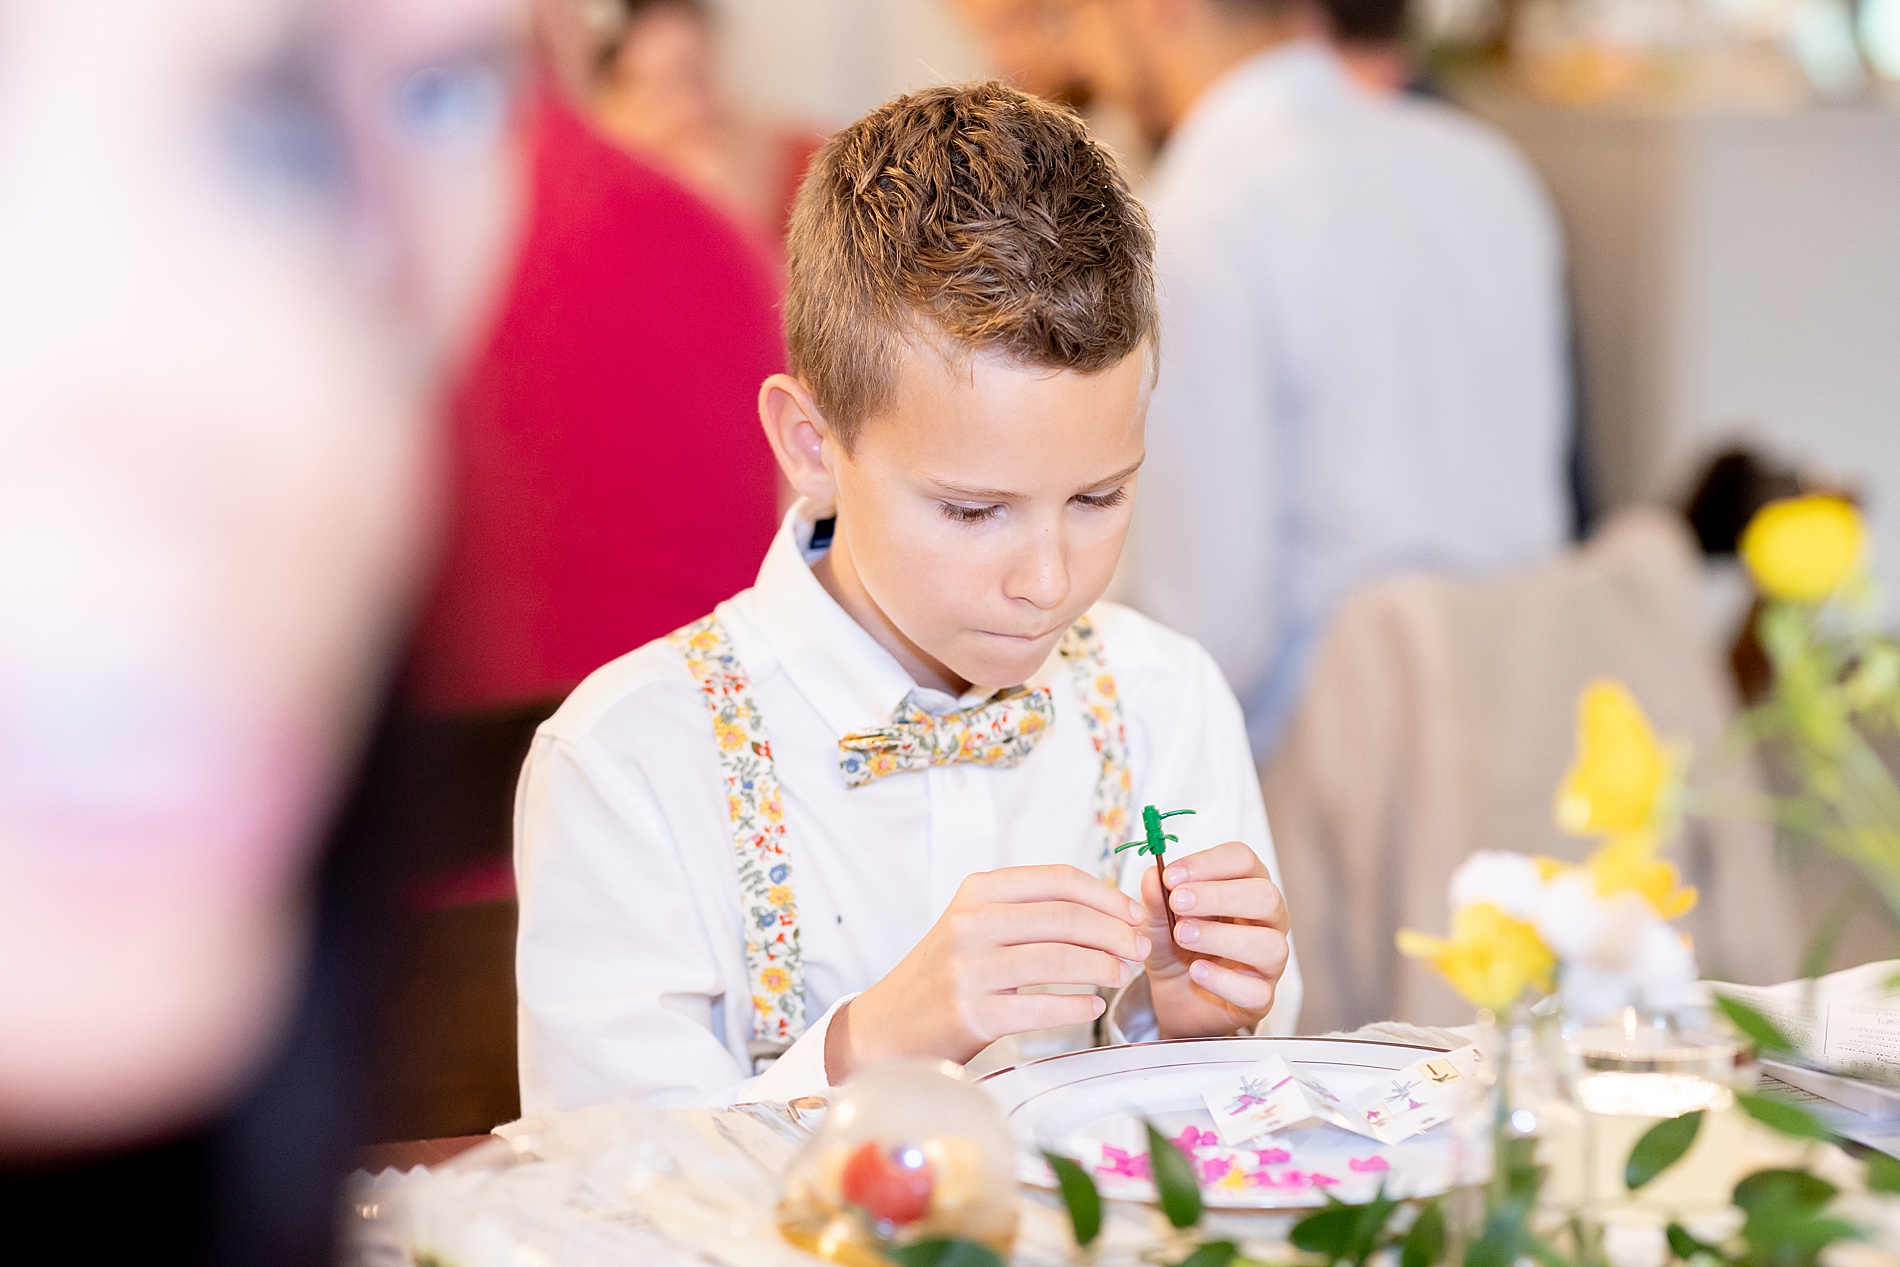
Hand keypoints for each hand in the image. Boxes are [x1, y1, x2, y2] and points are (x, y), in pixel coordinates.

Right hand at [826, 865, 1149, 1080]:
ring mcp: (969, 968)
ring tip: (1120, 975)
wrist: (888, 1026)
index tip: (1134, 913)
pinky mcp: (971, 1012)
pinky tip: (1092, 1006)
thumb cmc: (945, 975)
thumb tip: (1108, 911)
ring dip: (1102, 967)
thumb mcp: (976, 925)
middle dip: (1115, 932)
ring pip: (1059, 960)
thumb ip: (1029, 912)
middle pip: (1066, 918)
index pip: (1058, 880)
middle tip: (1139, 948)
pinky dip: (1076, 1007)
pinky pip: (1041, 1007)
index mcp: (978, 892)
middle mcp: (971, 923)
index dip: (1106, 895)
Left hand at [1140, 841, 1289, 1037]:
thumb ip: (1155, 899)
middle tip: (1178, 903)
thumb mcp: (1156, 920)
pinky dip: (1223, 980)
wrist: (1172, 998)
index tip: (1170, 876)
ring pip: (1270, 944)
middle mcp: (1266, 921)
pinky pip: (1256, 990)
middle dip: (1220, 896)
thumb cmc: (1174, 948)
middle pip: (1266, 897)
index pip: (1244, 860)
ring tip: (1183, 936)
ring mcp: (1268, 961)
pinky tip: (1196, 971)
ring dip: (1222, 937)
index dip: (1209, 862)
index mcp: (1245, 887)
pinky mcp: (1261, 998)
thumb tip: (1152, 875)